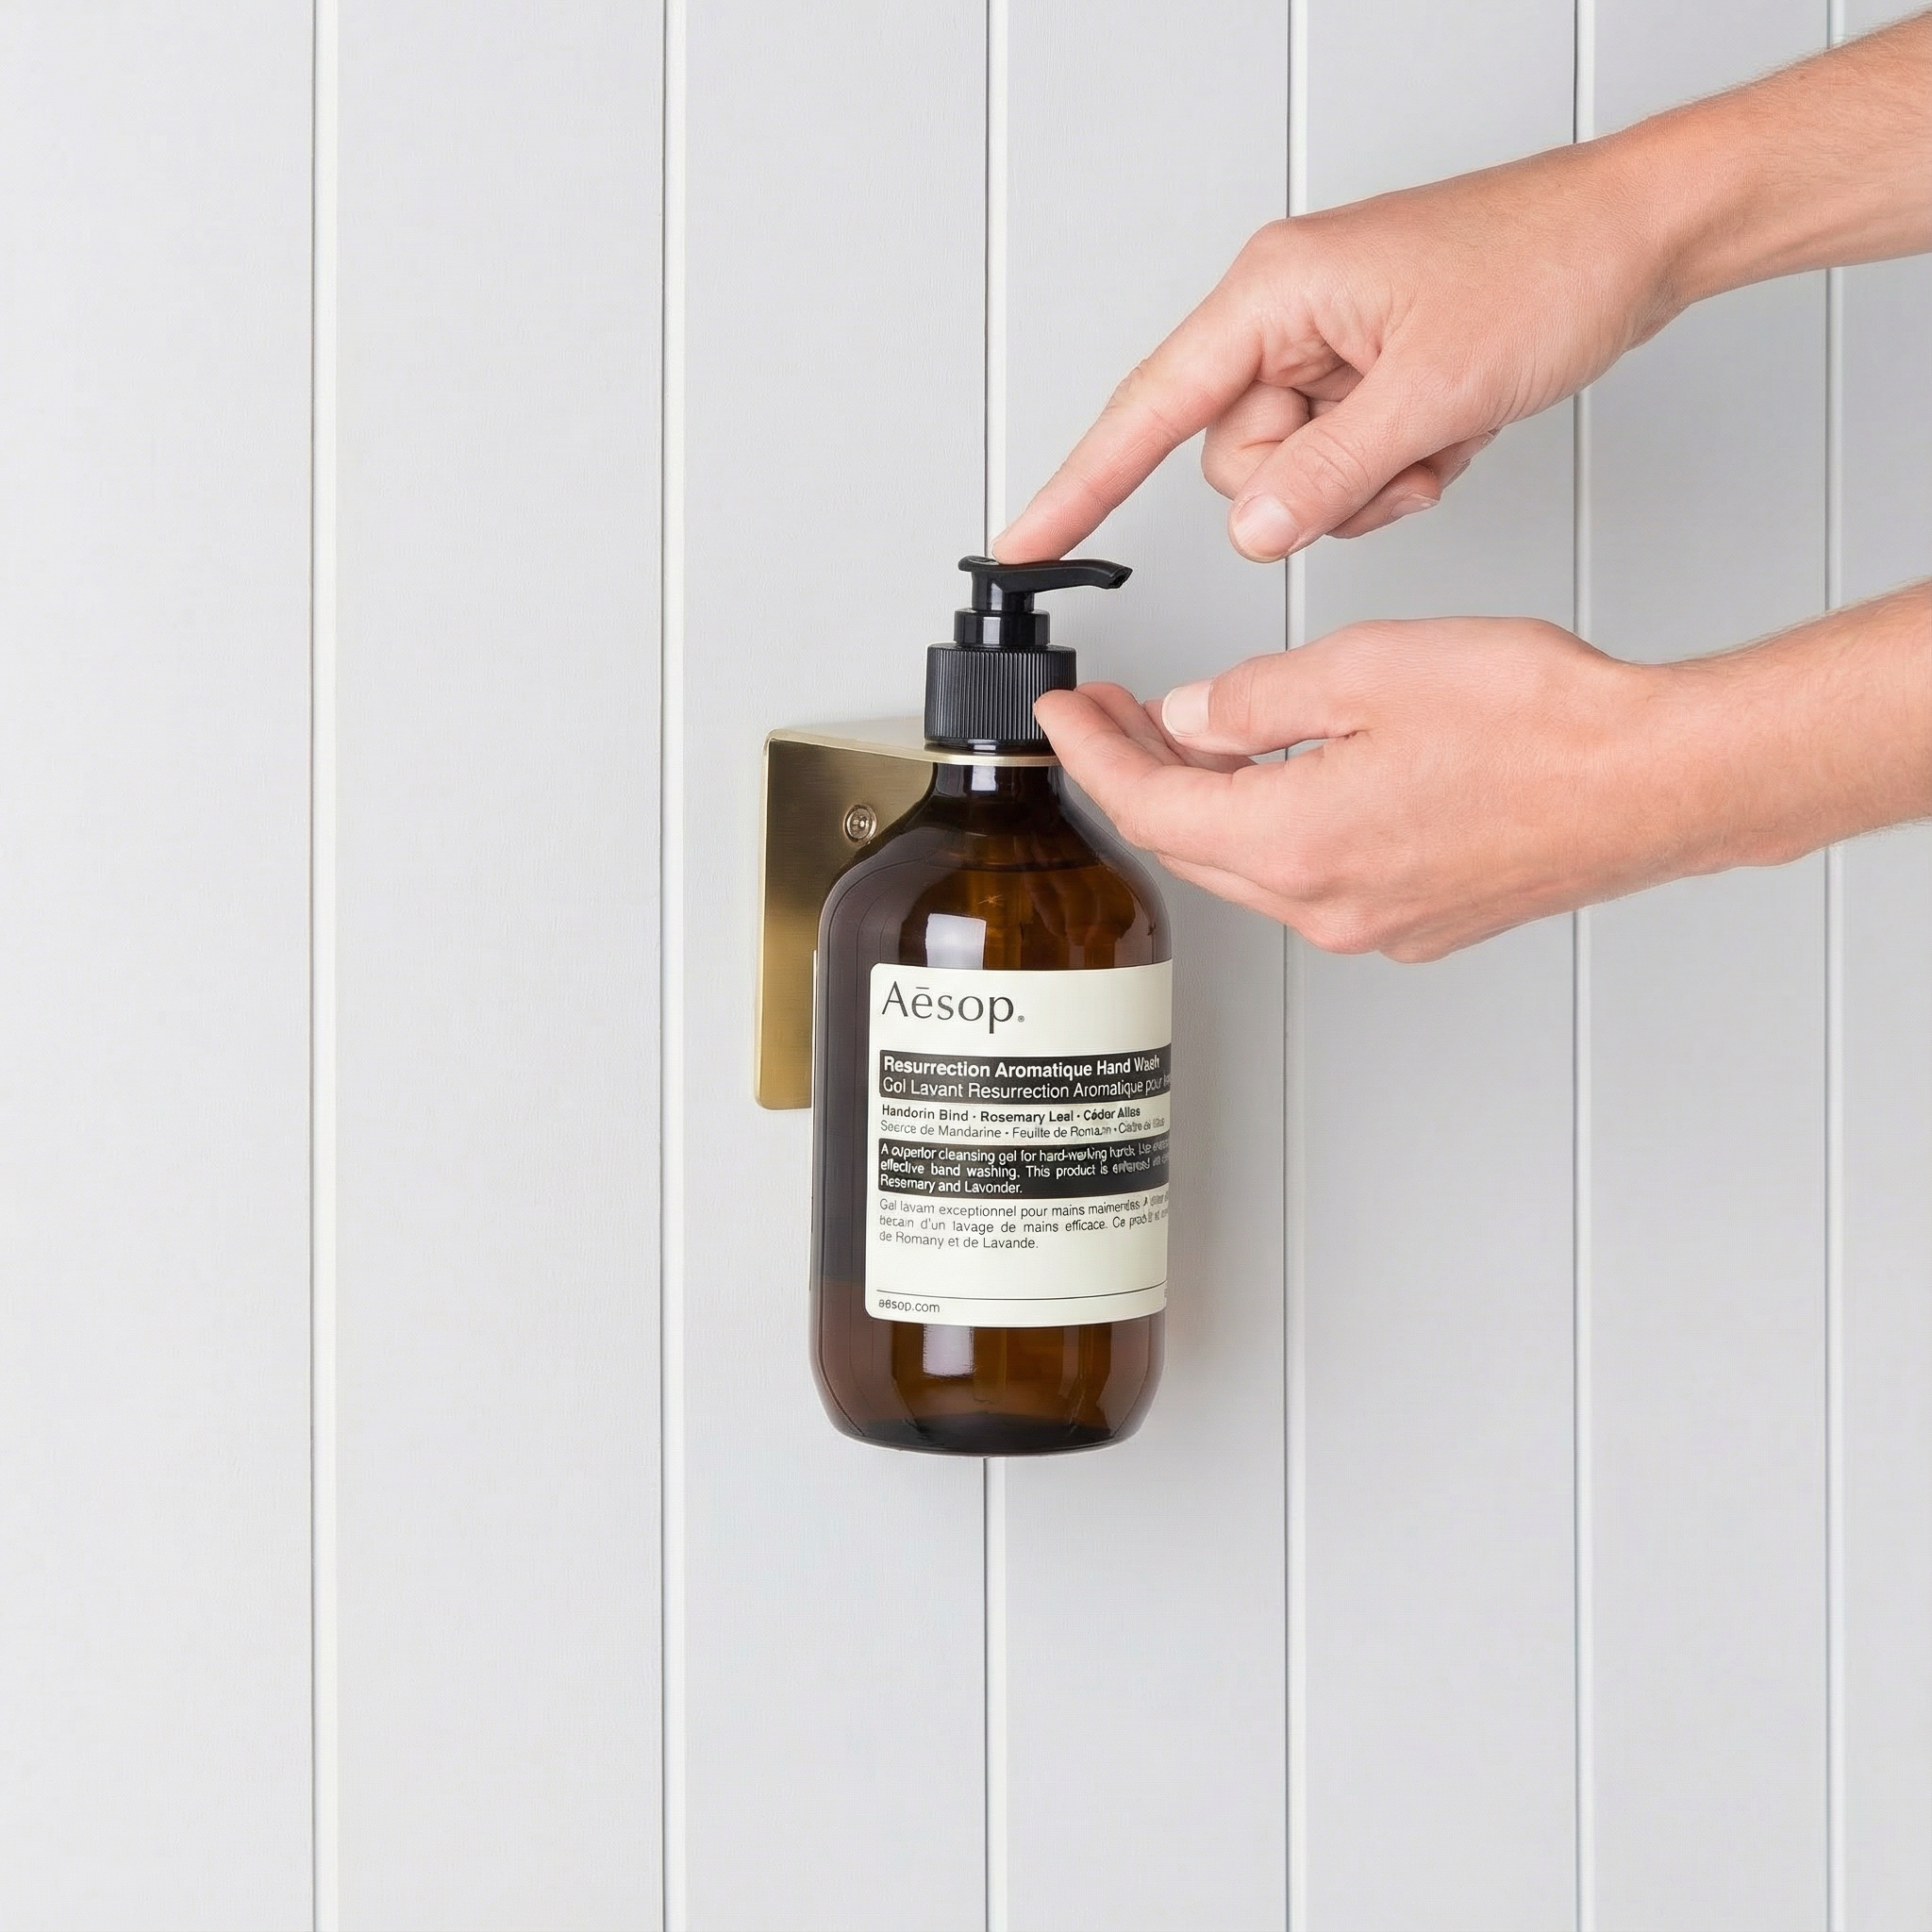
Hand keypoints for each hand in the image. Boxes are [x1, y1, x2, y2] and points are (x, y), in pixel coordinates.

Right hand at [995, 141, 1676, 565]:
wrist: (1637, 238)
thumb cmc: (1545, 267)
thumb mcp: (1432, 390)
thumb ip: (1327, 474)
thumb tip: (1253, 533)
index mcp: (1273, 294)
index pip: (1147, 409)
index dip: (1080, 484)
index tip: (1024, 541)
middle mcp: (1285, 318)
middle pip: (1234, 461)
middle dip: (1312, 483)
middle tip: (1396, 446)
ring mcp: (1326, 350)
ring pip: (1290, 475)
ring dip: (1364, 484)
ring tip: (1437, 432)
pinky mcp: (1365, 375)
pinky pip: (1341, 466)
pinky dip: (1395, 470)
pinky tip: (1450, 427)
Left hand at [1040, 618, 1664, 960]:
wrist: (1658, 781)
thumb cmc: (1543, 725)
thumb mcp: (1366, 670)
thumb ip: (1256, 701)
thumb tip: (1192, 719)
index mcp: (1295, 844)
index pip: (1150, 809)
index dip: (1093, 756)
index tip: (1065, 717)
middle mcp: (1326, 904)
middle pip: (1192, 846)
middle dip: (1140, 775)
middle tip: (1114, 716)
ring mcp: (1374, 922)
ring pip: (1252, 863)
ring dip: (1208, 800)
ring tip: (1190, 731)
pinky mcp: (1418, 918)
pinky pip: (1313, 874)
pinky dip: (1275, 822)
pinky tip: (1283, 772)